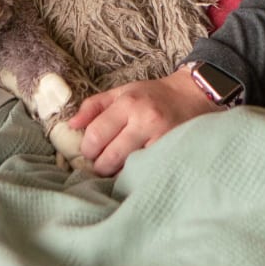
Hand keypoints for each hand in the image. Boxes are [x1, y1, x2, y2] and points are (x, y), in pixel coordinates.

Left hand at [67, 69, 219, 176]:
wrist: (193, 96)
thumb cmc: (154, 95)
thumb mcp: (122, 92)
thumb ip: (94, 106)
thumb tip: (71, 125)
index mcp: (128, 104)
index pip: (95, 135)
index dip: (88, 149)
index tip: (90, 152)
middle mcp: (144, 120)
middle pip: (109, 157)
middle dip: (100, 165)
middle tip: (103, 163)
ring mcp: (161, 139)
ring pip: (127, 169)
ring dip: (117, 173)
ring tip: (117, 168)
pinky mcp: (174, 152)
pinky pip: (147, 171)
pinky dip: (137, 174)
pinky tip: (135, 171)